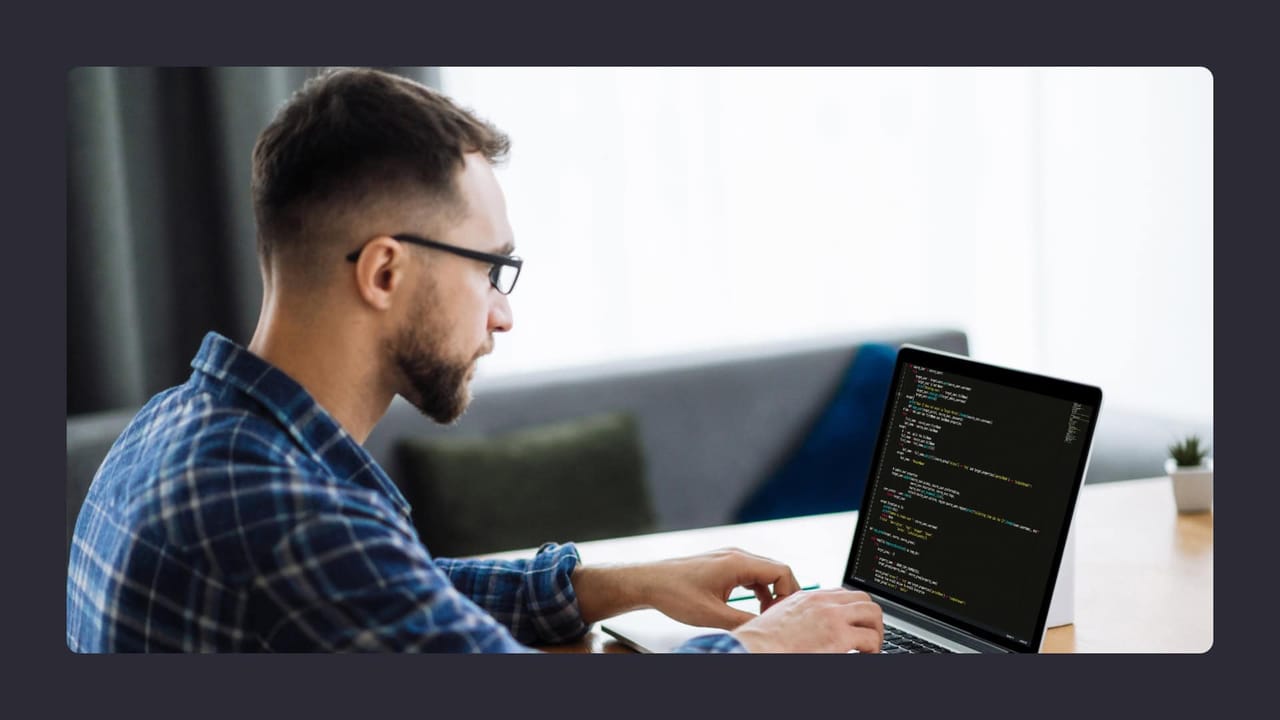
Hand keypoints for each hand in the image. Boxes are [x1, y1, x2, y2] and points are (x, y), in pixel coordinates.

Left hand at [572, 547, 801, 628]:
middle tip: (778, 617)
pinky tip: (752, 607)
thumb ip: (743, 621)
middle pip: (776, 570)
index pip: (781, 571)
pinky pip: (751, 574)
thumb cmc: (676, 594)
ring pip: (764, 572)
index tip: (781, 615)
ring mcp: (730, 558)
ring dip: (770, 593)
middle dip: (783, 594)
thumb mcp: (712, 614)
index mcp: (738, 562)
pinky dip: (758, 590)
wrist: (650, 582)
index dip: (789, 593)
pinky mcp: (723, 564)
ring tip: (765, 615)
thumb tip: (765, 628)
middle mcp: (737, 555)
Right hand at [731, 588, 883, 652]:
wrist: (755, 650)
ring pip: (873, 614)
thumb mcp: (780, 619)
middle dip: (870, 617)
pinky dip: (873, 648)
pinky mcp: (839, 636)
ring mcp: (833, 617)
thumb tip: (807, 630)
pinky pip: (870, 639)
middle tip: (868, 635)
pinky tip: (866, 656)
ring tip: (871, 647)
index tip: (855, 622)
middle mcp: (823, 602)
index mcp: (808, 597)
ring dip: (876, 631)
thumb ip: (799, 617)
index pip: (843, 593)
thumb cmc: (761, 642)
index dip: (853, 609)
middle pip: (863, 599)